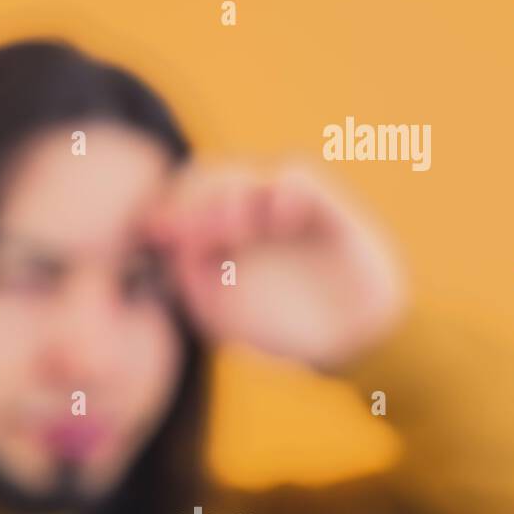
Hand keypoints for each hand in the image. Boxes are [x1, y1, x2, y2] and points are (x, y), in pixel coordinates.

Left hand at [149, 163, 406, 368]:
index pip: (176, 205)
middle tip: (198, 232)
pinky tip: (282, 220)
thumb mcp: (230, 322)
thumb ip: (197, 289)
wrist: (352, 338)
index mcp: (211, 241)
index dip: (167, 211)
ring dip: (230, 194)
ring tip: (238, 230)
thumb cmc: (284, 334)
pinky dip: (283, 189)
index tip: (161, 233)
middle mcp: (241, 218)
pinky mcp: (320, 205)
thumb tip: (176, 256)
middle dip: (194, 199)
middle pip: (202, 180)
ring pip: (241, 175)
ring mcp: (277, 209)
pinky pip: (296, 177)